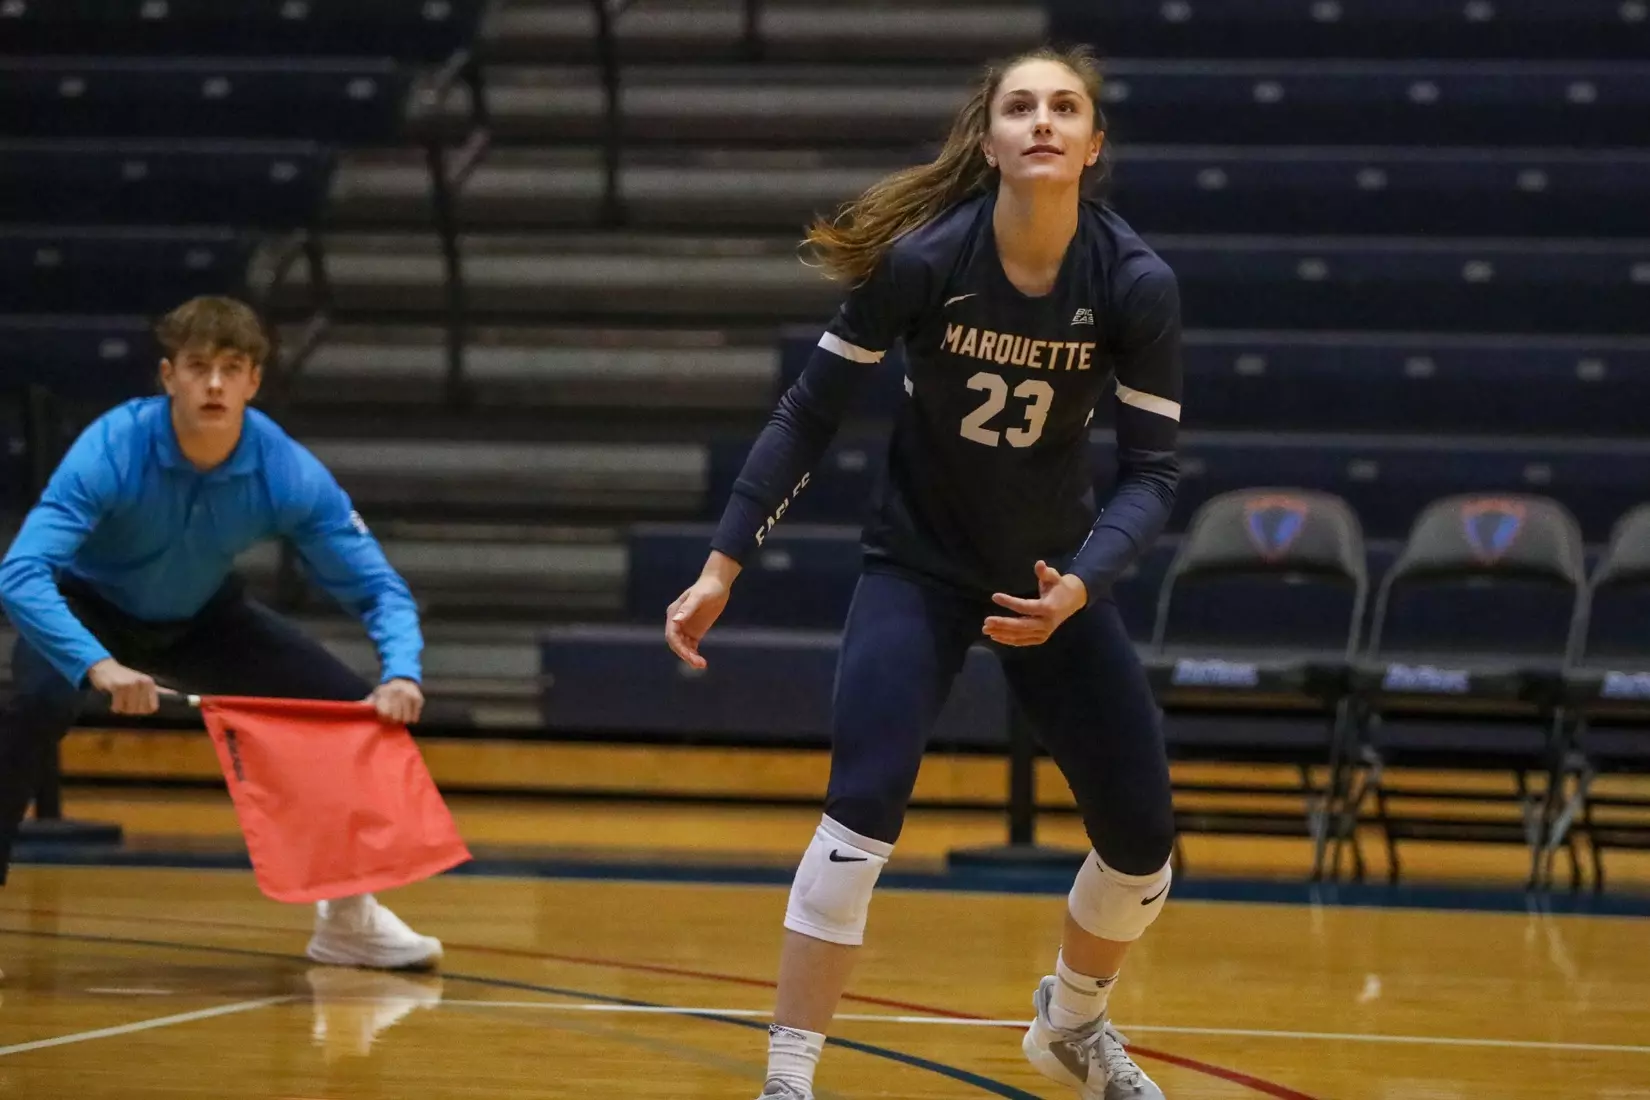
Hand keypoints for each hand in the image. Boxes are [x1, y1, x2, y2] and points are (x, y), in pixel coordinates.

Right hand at [87, 658, 160, 715]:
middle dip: (131, 710)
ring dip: (122, 708)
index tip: (137, 706)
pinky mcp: (118, 687)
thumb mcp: (143, 681)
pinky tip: (113, 700)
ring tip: (119, 700)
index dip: (144, 710)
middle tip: (125, 702)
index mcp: (150, 683)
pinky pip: (118, 707)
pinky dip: (114, 707)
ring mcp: (130, 685)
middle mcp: (142, 683)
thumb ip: (158, 690)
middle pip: (140, 710)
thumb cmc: (125, 676)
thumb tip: (176, 695)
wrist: (104, 667)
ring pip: (129, 710)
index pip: (152, 707)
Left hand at [367, 678, 423, 723]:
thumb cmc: (386, 691)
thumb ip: (367, 702)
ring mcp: (409, 696)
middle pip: (396, 718)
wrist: (403, 679)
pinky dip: (412, 718)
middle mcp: (397, 693)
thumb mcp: (375, 695)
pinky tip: (408, 712)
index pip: (385, 714)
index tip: (384, 717)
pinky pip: (415, 717)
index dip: (384, 718)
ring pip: (406, 719)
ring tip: (400, 714)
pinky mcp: (418, 699)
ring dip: (403, 719)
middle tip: (393, 717)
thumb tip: (356, 707)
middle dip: (394, 720)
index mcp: (385, 693)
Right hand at [666, 552, 739, 669]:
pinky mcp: (695, 631)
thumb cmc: (708, 587)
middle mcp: (677, 622)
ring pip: (683, 647)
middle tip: (698, 664)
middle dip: (685, 654)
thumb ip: (687, 608)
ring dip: (690, 657)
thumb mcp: (699, 597)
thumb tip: (675, 620)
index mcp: (674, 613)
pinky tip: (701, 662)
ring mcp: (686, 627)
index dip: (678, 647)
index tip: (689, 655)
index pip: (671, 635)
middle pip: (676, 643)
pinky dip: (694, 654)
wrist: (717, 583)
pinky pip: (692, 646)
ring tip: (702, 665)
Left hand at [983, 561, 1088, 646]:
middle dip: (1003, 624)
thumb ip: (1045, 572)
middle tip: (986, 621)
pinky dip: (1009, 640)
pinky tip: (995, 636)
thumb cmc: (1059, 586)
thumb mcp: (1054, 577)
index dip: (1009, 602)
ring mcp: (1044, 633)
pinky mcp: (1041, 638)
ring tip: (985, 629)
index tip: (994, 596)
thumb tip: (1039, 564)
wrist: (1072, 601)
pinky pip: (1022, 641)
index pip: (1025, 607)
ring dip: (1002, 634)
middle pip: (1021, 626)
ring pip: (1020, 635)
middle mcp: (1046, 623)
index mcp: (1048, 608)